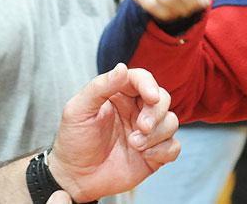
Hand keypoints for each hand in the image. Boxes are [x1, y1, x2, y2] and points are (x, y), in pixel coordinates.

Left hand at [48, 63, 179, 201]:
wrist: (75, 178)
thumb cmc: (73, 142)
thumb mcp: (78, 110)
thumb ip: (100, 87)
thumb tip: (122, 67)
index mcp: (119, 94)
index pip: (142, 79)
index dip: (149, 85)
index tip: (150, 97)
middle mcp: (136, 110)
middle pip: (162, 99)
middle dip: (155, 113)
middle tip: (141, 127)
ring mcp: (147, 132)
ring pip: (171, 121)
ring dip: (156, 134)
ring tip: (134, 145)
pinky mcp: (154, 153)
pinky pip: (173, 146)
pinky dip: (163, 150)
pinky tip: (146, 156)